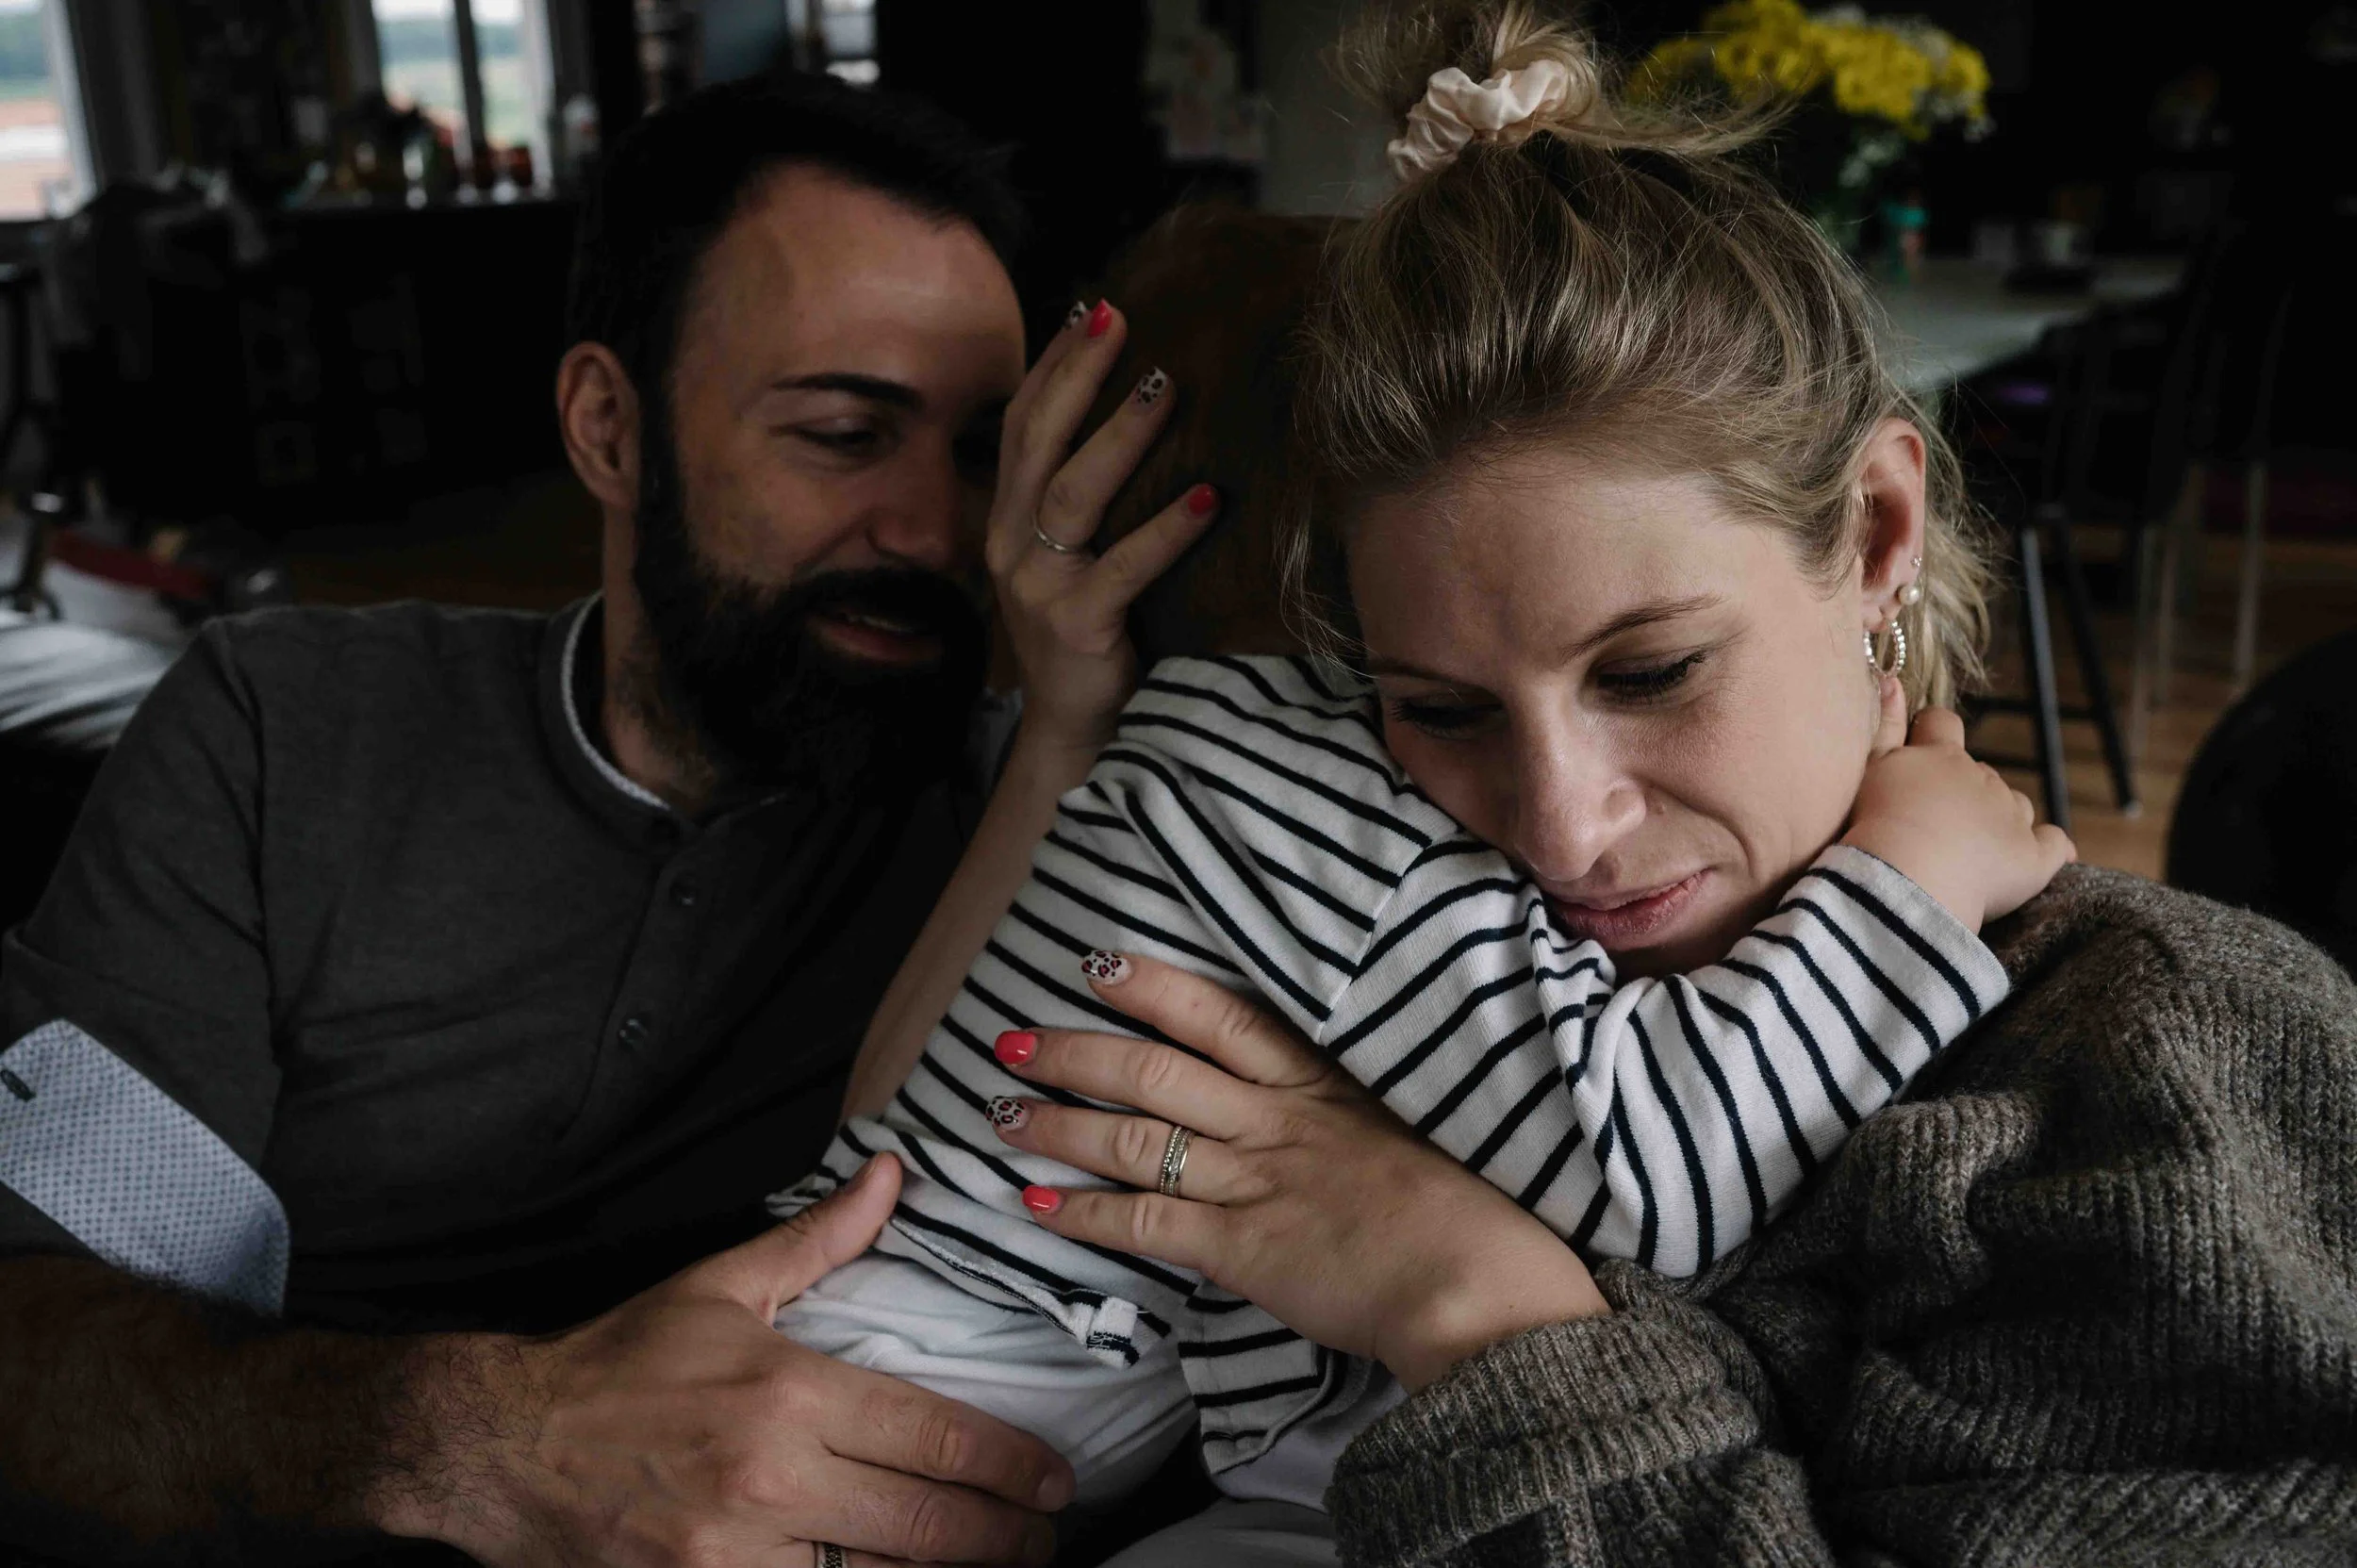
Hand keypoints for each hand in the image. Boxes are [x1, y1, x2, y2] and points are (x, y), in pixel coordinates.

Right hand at [376, 1156, 1071, 1567]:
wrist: (501, 1449)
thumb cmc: (617, 1365)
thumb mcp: (720, 1288)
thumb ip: (821, 1239)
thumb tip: (894, 1171)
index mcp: (787, 1394)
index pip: (936, 1437)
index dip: (1013, 1466)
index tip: (1056, 1479)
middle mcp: (770, 1480)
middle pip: (927, 1527)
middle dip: (1006, 1538)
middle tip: (1046, 1538)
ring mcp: (735, 1557)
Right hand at [987, 299, 1221, 769]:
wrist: (1075, 729)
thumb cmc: (1089, 632)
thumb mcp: (1071, 558)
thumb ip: (1085, 499)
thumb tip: (1142, 414)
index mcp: (1009, 521)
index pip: (1022, 425)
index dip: (1051, 364)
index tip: (1090, 309)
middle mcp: (1013, 546)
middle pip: (1040, 443)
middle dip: (1077, 375)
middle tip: (1119, 321)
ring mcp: (1039, 588)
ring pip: (1074, 495)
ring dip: (1121, 435)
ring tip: (1166, 386)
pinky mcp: (1078, 627)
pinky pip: (1123, 568)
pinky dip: (1167, 530)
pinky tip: (1208, 497)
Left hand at [988, 955, 1607, 1392]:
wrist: (1481, 1283)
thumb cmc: (1467, 1215)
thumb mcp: (1410, 1134)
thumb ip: (1352, 1121)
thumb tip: (1313, 1126)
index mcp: (1323, 1086)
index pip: (1225, 1017)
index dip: (1154, 987)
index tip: (1099, 966)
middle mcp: (1279, 1121)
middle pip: (1158, 1068)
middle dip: (1077, 1050)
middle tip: (1013, 1038)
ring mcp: (1257, 1181)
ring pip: (1137, 1137)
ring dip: (1060, 1124)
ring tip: (1000, 1114)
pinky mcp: (1244, 1248)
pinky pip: (1146, 1223)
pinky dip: (1085, 1213)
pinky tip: (1038, 1204)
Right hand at [1843, 685, 2076, 931]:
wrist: (1908, 876)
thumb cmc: (1877, 823)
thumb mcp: (1871, 768)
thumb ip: (1883, 724)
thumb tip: (1891, 678)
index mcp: (1941, 756)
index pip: (1942, 724)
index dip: (1932, 732)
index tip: (1919, 753)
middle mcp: (1982, 777)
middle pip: (1980, 773)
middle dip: (1964, 790)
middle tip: (1932, 823)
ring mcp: (2010, 815)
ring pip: (2014, 805)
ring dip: (2000, 818)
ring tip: (1971, 849)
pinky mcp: (2031, 855)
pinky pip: (2052, 844)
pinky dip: (2052, 847)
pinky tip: (2046, 856)